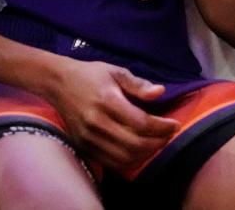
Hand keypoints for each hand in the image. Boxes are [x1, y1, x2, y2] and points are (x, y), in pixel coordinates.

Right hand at [46, 59, 179, 169]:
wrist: (59, 84)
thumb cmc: (92, 75)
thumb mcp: (117, 72)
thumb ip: (139, 84)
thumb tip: (160, 92)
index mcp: (107, 102)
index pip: (141, 123)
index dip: (162, 127)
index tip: (175, 124)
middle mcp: (96, 123)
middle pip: (134, 143)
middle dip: (158, 142)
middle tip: (170, 134)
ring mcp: (88, 139)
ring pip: (124, 157)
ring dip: (146, 154)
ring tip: (159, 142)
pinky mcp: (83, 148)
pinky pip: (111, 163)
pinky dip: (130, 161)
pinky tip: (141, 152)